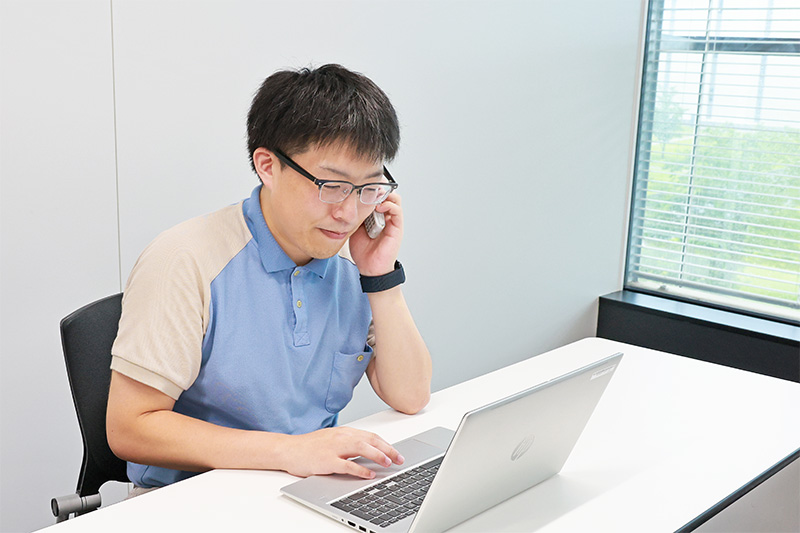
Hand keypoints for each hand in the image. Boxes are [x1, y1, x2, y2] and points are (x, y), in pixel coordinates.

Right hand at [283, 427, 404, 478]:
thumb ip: (349, 444)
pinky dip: (360, 469)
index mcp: (344, 432)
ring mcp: (334, 448)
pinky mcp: (326, 460)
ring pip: (361, 448)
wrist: (288, 449)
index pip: (371, 436)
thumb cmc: (309, 447)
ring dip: (378, 456)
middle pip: (370, 440)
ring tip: (389, 463)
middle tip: (400, 459)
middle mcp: (341, 437)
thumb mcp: (332, 440)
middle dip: (388, 449)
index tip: (397, 452)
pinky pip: (347, 465)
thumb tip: (368, 451)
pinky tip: (369, 474)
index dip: (386, 444)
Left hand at [349, 192, 402, 276]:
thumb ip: (354, 216)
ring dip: (384, 195)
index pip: (378, 196)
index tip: (362, 183)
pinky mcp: (397, 227)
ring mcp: (392, 221)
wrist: (369, 267)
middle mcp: (385, 216)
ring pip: (394, 199)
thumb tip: (347, 203)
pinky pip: (396, 211)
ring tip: (374, 196)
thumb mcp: (353, 228)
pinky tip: (379, 206)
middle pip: (387, 194)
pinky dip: (389, 205)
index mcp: (376, 216)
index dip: (372, 188)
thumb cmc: (363, 251)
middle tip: (368, 185)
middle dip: (378, 188)